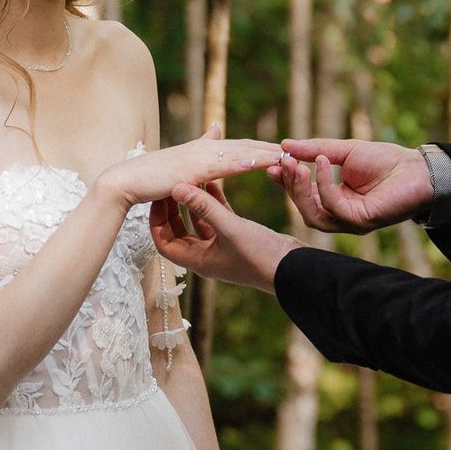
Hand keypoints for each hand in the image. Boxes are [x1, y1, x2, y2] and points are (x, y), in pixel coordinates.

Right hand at [97, 130, 282, 207]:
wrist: (126, 182)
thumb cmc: (151, 176)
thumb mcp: (182, 161)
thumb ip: (202, 145)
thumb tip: (217, 127)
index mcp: (203, 150)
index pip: (240, 148)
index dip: (262, 148)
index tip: (285, 149)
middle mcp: (204, 149)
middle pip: (245, 147)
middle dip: (271, 148)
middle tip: (298, 150)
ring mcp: (198, 158)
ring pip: (239, 154)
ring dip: (265, 154)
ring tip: (289, 155)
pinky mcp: (192, 171)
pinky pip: (223, 166)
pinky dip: (244, 162)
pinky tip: (261, 162)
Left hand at [149, 181, 294, 293]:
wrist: (294, 269)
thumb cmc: (260, 255)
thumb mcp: (230, 228)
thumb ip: (205, 207)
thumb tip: (177, 187)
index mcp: (198, 260)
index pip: (164, 243)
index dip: (156, 221)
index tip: (157, 198)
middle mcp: (207, 255)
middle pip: (178, 232)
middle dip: (172, 210)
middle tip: (169, 186)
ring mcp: (222, 248)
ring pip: (199, 224)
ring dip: (194, 203)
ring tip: (190, 180)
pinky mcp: (237, 239)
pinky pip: (218, 220)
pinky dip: (214, 203)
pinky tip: (215, 184)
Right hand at [273, 138, 433, 232]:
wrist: (417, 168)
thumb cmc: (386, 160)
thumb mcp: (345, 150)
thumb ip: (315, 150)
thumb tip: (285, 144)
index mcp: (336, 199)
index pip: (304, 195)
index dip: (286, 181)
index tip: (274, 161)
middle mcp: (341, 215)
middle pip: (305, 208)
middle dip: (290, 186)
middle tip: (283, 161)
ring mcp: (350, 221)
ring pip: (313, 215)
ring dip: (301, 190)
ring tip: (296, 165)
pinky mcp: (360, 222)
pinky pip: (333, 208)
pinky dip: (324, 186)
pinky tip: (322, 164)